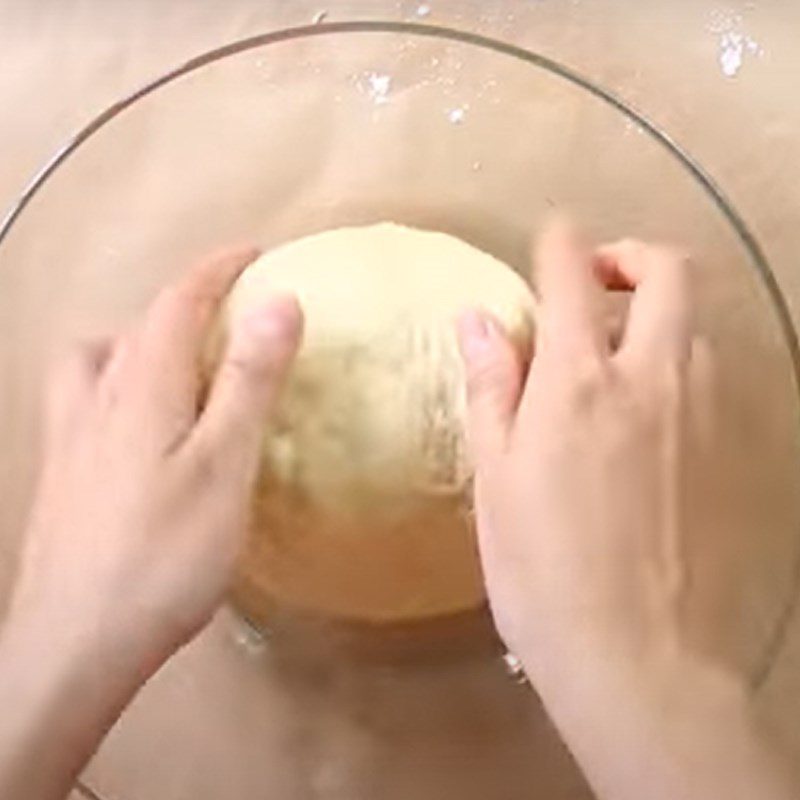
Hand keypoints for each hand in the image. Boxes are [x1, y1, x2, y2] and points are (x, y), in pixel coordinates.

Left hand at [7, 246, 301, 674]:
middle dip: (185, 305)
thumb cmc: (164, 553)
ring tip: (179, 368)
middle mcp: (94, 397)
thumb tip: (278, 301)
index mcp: (140, 384)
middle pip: (135, 326)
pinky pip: (85, 401)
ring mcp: (68, 438)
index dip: (219, 269)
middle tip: (230, 317)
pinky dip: (118, 386)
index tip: (257, 254)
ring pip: (96, 361)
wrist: (75, 642)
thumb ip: (248, 380)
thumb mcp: (225, 463)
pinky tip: (140, 432)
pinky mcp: (60, 476)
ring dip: (139, 343)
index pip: (179, 300)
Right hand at [457, 219, 795, 799]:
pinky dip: (680, 363)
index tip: (549, 235)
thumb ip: (493, 389)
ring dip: (659, 313)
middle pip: (668, 272)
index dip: (559, 241)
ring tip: (618, 353)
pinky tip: (650, 412)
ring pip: (697, 324)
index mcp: (580, 382)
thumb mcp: (496, 480)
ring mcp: (702, 413)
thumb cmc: (541, 571)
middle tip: (596, 282)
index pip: (572, 275)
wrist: (638, 658)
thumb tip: (478, 320)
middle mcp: (652, 378)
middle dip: (631, 255)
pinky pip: (711, 377)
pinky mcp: (731, 451)